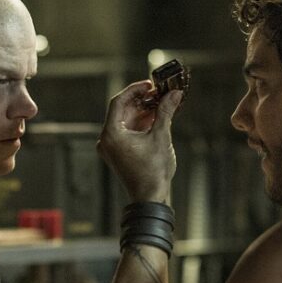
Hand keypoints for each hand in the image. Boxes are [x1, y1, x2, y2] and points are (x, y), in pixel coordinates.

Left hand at [97, 81, 183, 202]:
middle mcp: (106, 139)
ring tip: (161, 103)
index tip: (150, 84)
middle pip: (122, 110)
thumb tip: (174, 94)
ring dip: (142, 111)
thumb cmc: (153, 171)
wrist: (149, 197)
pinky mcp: (118, 153)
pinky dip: (140, 123)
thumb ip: (165, 112)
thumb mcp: (161, 136)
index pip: (119, 102)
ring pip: (126, 121)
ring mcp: (111, 147)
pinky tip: (156, 117)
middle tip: (159, 92)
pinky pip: (127, 131)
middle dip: (141, 100)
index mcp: (111, 134)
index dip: (135, 90)